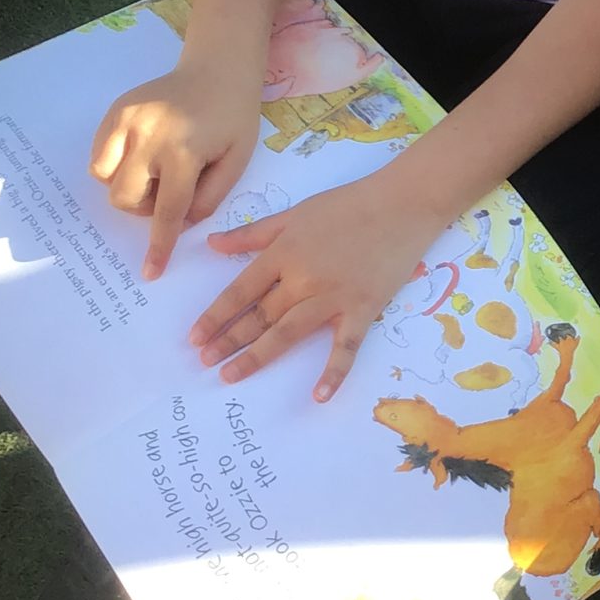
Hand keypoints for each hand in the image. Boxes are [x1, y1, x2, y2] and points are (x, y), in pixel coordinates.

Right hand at [91, 60, 260, 277]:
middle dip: (144, 207)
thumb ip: (210, 196)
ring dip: (126, 186)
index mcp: (183, 152)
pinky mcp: (115, 112)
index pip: (167, 211)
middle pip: (125, 198)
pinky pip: (99, 155)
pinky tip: (141, 155)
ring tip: (153, 172)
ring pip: (103, 178)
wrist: (217, 68)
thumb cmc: (234, 117)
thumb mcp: (238, 161)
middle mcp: (147, 137)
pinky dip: (115, 166)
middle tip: (170, 190)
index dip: (160, 245)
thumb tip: (181, 222)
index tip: (151, 271)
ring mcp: (125, 121)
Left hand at [191, 167, 437, 401]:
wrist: (403, 204)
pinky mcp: (364, 309)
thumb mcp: (295, 213)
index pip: (240, 290)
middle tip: (204, 362)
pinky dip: (334, 372)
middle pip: (259, 316)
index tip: (195, 337)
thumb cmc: (348, 204)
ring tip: (230, 375)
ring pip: (288, 332)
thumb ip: (253, 233)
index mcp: (284, 252)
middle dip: (228, 340)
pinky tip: (319, 396)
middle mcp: (303, 278)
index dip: (216, 315)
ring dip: (257, 357)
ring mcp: (334, 296)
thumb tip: (212, 243)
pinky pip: (346, 347)